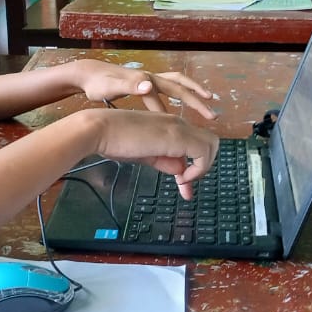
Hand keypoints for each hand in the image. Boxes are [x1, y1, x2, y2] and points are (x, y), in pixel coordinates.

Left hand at [69, 60, 216, 118]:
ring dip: (193, 93)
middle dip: (196, 100)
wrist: (88, 74)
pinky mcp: (146, 84)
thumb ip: (129, 86)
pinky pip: (169, 90)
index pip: (168, 97)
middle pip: (180, 87)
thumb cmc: (98, 84)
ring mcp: (149, 80)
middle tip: (213, 114)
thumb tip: (149, 85)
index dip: (180, 111)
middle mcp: (151, 79)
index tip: (195, 126)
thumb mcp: (111, 87)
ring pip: (178, 84)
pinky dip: (180, 96)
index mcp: (145, 81)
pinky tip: (182, 109)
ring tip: (208, 102)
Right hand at [82, 110, 219, 199]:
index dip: (193, 167)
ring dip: (203, 167)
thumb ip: (163, 160)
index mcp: (168, 125)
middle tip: (186, 183)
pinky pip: (203, 152)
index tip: (183, 187)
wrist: (100, 129)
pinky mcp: (177, 136)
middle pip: (210, 142)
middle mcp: (177, 123)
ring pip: (212, 144)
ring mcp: (178, 128)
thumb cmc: (114, 140)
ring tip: (183, 181)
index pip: (193, 144)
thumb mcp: (143, 154)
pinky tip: (180, 178)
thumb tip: (179, 170)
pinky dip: (198, 168)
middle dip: (204, 165)